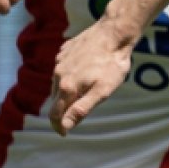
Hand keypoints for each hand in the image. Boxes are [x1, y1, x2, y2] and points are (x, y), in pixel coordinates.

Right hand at [49, 18, 134, 134]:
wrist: (113, 33)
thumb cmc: (111, 65)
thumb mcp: (102, 92)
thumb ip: (81, 109)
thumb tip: (65, 126)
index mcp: (66, 87)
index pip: (55, 114)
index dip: (58, 126)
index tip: (64, 133)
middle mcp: (58, 74)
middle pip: (55, 99)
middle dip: (63, 109)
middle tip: (75, 114)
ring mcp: (60, 61)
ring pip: (57, 83)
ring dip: (65, 92)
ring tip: (80, 93)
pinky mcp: (64, 51)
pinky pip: (62, 68)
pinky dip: (68, 75)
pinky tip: (81, 73)